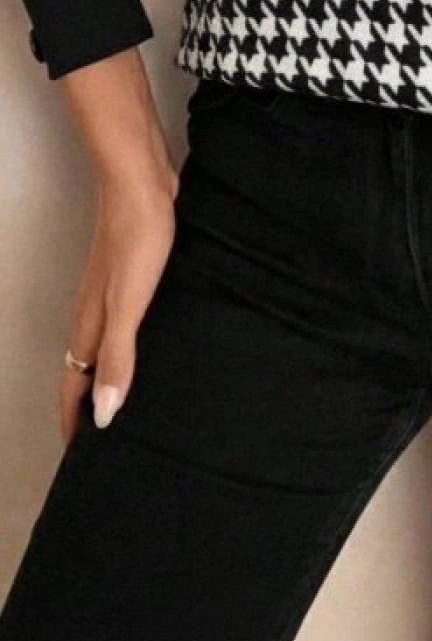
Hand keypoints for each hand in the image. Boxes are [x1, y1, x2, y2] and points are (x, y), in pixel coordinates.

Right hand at [60, 165, 178, 448]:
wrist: (140, 183)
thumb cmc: (137, 238)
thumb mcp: (129, 303)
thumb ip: (118, 356)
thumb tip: (104, 414)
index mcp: (89, 325)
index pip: (75, 386)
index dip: (74, 420)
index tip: (79, 457)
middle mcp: (92, 313)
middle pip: (83, 370)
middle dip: (86, 406)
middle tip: (101, 438)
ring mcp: (109, 293)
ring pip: (100, 347)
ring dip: (105, 376)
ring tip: (122, 402)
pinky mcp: (129, 275)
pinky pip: (121, 324)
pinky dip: (125, 347)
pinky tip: (148, 347)